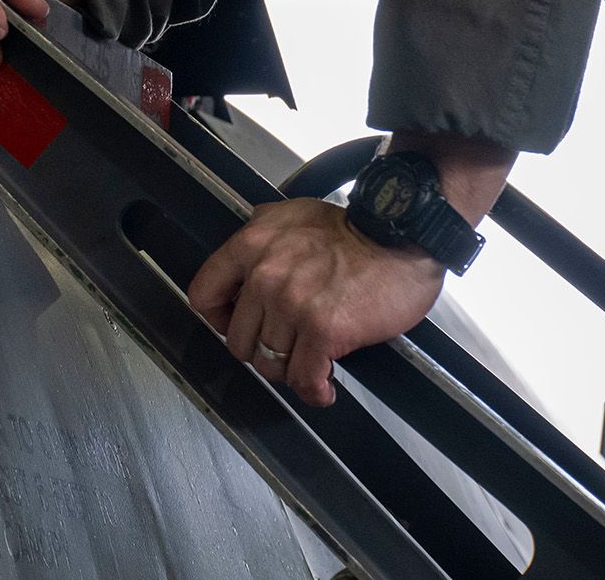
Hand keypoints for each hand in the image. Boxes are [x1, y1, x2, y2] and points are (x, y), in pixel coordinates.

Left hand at [186, 199, 443, 406]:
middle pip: (238, 340)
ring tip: (307, 367)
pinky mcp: (324, 330)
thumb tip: (248, 251)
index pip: (204, 295)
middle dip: (260, 351)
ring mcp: (292, 305)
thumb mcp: (293, 214)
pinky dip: (313, 391)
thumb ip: (262, 230)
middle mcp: (264, 276)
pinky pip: (304, 377)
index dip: (218, 319)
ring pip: (269, 363)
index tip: (234, 326)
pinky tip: (323, 389)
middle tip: (283, 350)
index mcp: (250, 246)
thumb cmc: (353, 227)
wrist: (400, 236)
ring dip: (289, 372)